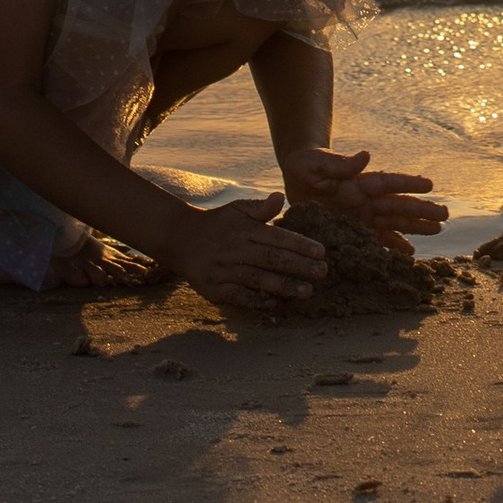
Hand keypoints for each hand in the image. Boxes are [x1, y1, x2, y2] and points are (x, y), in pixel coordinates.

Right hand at [167, 191, 331, 308]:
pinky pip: (240, 297)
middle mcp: (235, 250)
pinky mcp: (215, 290)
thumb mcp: (237, 209)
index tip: (321, 252)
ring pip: (258, 280)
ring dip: (284, 287)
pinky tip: (277, 305)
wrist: (179, 239)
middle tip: (323, 272)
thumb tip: (280, 197)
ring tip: (307, 292)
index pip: (277, 237)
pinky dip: (258, 302)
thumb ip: (260, 208)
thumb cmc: (218, 223)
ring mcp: (224, 271)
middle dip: (299, 267)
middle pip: (271, 259)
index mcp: (244, 229)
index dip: (300, 245)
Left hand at [277, 144, 449, 251]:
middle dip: (421, 210)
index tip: (430, 185)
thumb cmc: (306, 165)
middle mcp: (366, 200)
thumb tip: (366, 155)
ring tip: (437, 230)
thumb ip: (339, 164)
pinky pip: (376, 240)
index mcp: (359, 182)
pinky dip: (392, 247)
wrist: (295, 178)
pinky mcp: (353, 230)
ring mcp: (362, 216)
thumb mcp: (316, 164)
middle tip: (445, 215)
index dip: (408, 184)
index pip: (388, 183)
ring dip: (415, 227)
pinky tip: (408, 253)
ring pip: (393, 223)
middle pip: (398, 205)